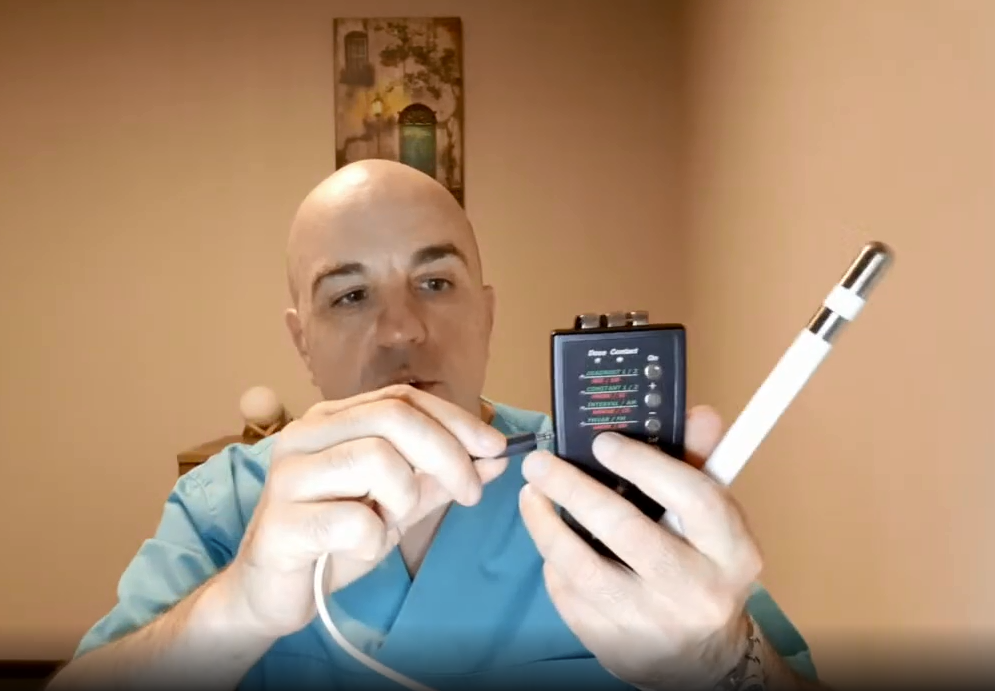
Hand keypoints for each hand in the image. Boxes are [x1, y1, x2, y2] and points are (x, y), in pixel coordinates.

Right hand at [223, 385, 508, 638]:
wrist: (273, 592)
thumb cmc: (335, 538)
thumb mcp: (397, 504)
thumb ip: (441, 478)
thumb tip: (498, 457)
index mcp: (333, 420)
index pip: (402, 398)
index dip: (455, 419)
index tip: (496, 448)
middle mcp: (306, 435)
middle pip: (393, 418)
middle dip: (447, 454)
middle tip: (471, 492)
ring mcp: (289, 476)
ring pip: (374, 459)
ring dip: (404, 498)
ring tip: (391, 523)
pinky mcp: (281, 522)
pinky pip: (352, 520)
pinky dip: (374, 539)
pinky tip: (362, 549)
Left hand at [519, 406, 763, 690]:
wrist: (700, 657)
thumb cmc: (702, 566)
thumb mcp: (713, 519)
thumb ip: (700, 462)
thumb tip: (697, 411)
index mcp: (732, 551)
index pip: (694, 498)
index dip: (646, 464)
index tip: (603, 442)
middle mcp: (696, 590)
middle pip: (628, 532)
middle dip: (575, 490)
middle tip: (539, 463)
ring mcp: (652, 623)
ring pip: (585, 568)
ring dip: (547, 525)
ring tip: (529, 494)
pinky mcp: (613, 645)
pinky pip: (569, 596)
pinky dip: (553, 562)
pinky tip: (549, 539)